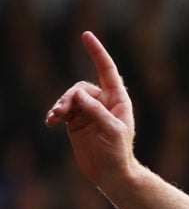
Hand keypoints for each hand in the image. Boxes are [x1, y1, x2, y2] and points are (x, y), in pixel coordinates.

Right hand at [45, 32, 136, 186]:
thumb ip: (96, 111)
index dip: (97, 53)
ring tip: (54, 118)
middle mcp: (103, 102)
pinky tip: (51, 121)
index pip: (107, 70)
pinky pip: (62, 110)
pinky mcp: (75, 122)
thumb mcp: (112, 130)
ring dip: (60, 105)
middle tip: (61, 111)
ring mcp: (88, 111)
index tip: (86, 35)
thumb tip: (78, 95)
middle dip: (69, 97)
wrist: (110, 173)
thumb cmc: (118, 152)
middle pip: (81, 87)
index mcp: (118, 100)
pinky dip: (55, 113)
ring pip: (69, 98)